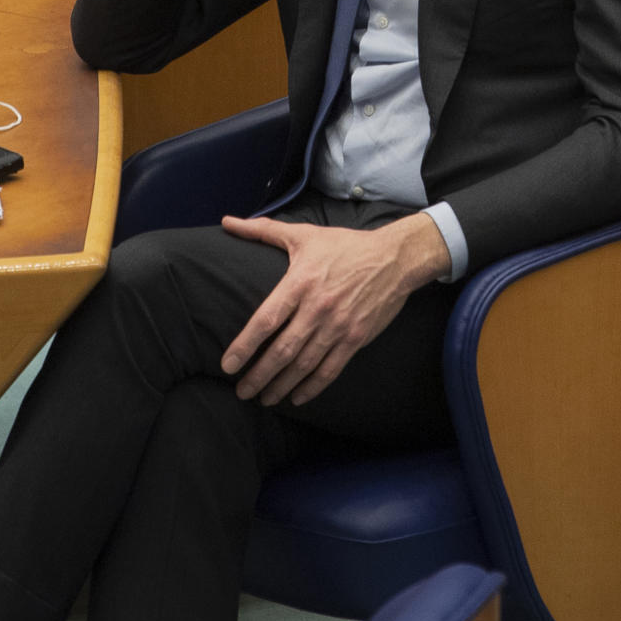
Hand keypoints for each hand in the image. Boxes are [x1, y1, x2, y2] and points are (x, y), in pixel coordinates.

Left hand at [220, 212, 449, 406]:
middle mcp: (318, 308)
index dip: (245, 345)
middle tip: (241, 392)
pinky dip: (312, 387)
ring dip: (281, 385)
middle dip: (259, 375)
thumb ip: (262, 231)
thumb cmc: (345, 246)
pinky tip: (297, 398)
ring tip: (264, 399)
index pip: (266, 320)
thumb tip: (227, 221)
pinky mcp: (355, 338)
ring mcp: (338, 326)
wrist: (394, 258)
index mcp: (301, 282)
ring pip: (304, 365)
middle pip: (282, 350)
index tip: (228, 365)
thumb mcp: (303, 234)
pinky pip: (330, 369)